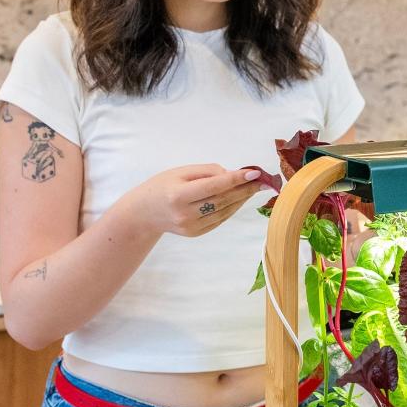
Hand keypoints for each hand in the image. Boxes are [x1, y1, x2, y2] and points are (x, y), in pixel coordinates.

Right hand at [124, 164, 264, 237]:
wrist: (143, 213)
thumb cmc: (162, 186)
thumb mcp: (180, 172)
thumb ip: (207, 172)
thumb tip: (232, 175)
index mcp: (179, 195)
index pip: (214, 186)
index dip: (237, 179)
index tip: (255, 172)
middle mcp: (186, 214)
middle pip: (223, 200)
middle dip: (246, 189)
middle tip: (263, 180)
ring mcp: (191, 227)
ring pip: (225, 211)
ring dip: (242, 199)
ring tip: (255, 187)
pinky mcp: (196, 234)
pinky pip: (220, 219)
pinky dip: (232, 208)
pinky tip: (240, 198)